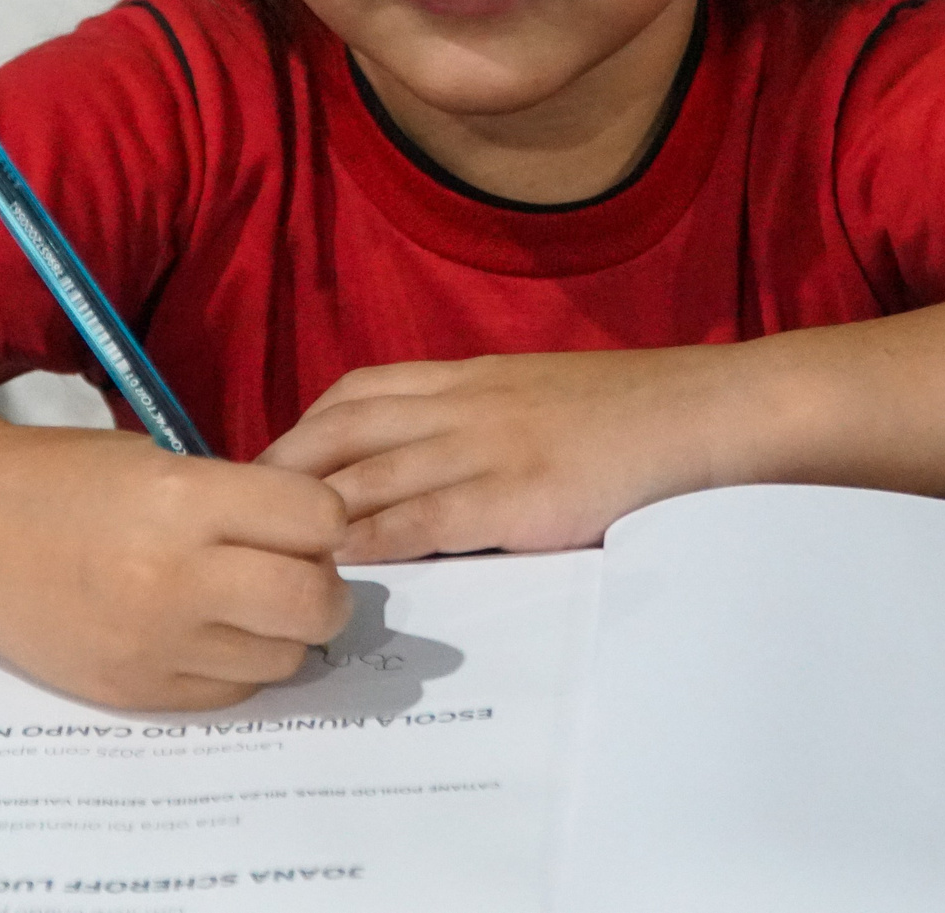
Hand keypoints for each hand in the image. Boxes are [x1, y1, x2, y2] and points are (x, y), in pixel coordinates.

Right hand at [0, 424, 351, 710]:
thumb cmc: (63, 481)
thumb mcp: (157, 462)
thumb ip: (237, 502)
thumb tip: (318, 545)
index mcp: (182, 500)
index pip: (318, 519)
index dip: (323, 517)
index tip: (306, 518)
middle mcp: (173, 578)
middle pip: (314, 602)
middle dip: (326, 588)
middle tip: (302, 572)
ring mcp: (153, 645)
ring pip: (284, 657)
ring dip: (284, 632)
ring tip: (246, 602)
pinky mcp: (134, 691)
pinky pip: (232, 691)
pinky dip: (237, 664)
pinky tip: (205, 631)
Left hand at [255, 345, 752, 563]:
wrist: (706, 415)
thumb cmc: (635, 414)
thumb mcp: (542, 397)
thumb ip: (484, 420)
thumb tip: (432, 462)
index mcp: (472, 376)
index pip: (360, 392)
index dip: (303, 429)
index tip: (265, 468)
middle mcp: (466, 404)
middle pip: (342, 430)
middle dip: (281, 473)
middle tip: (238, 519)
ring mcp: (489, 449)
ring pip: (371, 476)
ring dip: (311, 517)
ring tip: (267, 556)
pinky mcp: (517, 497)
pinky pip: (426, 518)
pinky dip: (373, 542)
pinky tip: (339, 567)